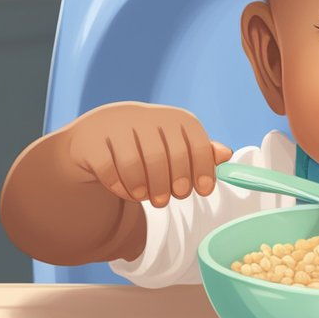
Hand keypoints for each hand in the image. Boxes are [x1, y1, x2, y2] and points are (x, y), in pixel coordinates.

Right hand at [65, 102, 232, 206]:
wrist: (98, 134)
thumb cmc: (146, 143)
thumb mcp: (175, 144)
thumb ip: (199, 152)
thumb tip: (226, 154)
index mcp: (172, 118)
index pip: (194, 141)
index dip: (202, 168)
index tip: (203, 191)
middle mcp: (145, 116)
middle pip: (164, 156)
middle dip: (171, 184)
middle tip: (170, 200)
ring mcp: (116, 127)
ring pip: (135, 166)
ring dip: (145, 189)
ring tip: (149, 198)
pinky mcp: (92, 141)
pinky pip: (109, 170)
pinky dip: (120, 187)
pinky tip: (126, 191)